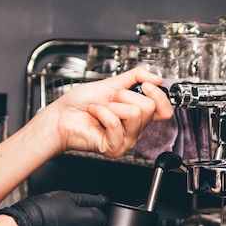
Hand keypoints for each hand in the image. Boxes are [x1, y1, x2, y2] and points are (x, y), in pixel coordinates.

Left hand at [46, 67, 173, 157]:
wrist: (62, 114)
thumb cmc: (81, 102)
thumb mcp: (112, 83)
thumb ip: (137, 77)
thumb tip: (157, 78)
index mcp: (138, 114)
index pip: (164, 110)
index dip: (158, 96)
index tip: (146, 85)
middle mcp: (135, 129)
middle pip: (148, 108)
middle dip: (124, 97)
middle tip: (110, 101)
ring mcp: (126, 140)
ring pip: (135, 114)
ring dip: (113, 105)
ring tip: (101, 109)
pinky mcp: (114, 147)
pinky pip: (116, 123)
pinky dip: (102, 113)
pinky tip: (95, 115)